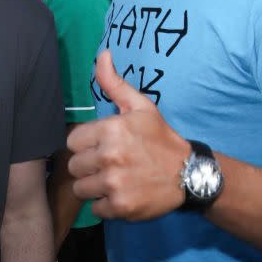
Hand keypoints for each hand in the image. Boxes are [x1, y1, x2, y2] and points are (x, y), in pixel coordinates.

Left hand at [67, 50, 190, 220]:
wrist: (189, 174)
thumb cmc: (160, 139)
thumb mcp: (140, 107)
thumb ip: (115, 83)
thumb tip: (102, 54)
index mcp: (111, 130)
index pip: (72, 141)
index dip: (86, 145)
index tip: (101, 147)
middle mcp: (110, 156)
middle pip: (74, 166)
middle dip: (88, 166)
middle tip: (109, 165)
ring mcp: (114, 183)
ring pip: (81, 188)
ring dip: (94, 186)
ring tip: (114, 180)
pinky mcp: (120, 207)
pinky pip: (95, 208)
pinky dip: (106, 205)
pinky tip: (122, 194)